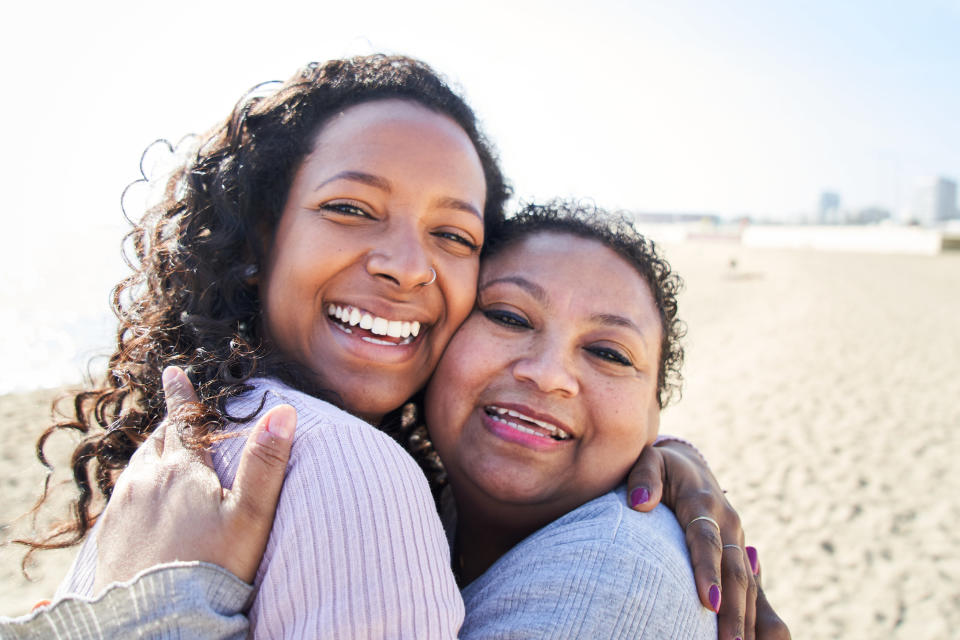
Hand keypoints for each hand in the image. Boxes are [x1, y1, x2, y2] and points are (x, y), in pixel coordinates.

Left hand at [93, 366, 296, 592]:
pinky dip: (136, 486)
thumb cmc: (211, 567)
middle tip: (175, 416)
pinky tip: (144, 500)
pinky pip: (121, 495)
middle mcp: (147, 481)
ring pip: (136, 466)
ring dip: (151, 454)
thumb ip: (266, 463)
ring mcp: (123, 507)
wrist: (157, 619)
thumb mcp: (250, 516)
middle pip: (156, 440)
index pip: (182, 420)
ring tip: (162, 456)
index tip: (173, 371)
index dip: (180, 394)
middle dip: (167, 425)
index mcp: (182, 471)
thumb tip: (283, 411)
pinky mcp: (109, 533)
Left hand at [626, 440, 789, 639]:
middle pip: (734, 571)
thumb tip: (639, 501)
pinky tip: (749, 639)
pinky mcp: (742, 553)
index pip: (706, 540)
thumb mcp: (650, 461)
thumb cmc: (661, 468)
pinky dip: (754, 615)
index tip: (709, 603)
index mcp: (703, 502)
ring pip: (748, 584)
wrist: (690, 467)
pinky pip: (753, 587)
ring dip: (747, 619)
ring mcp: (739, 539)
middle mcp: (728, 522)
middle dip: (735, 611)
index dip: (708, 570)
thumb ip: (643, 477)